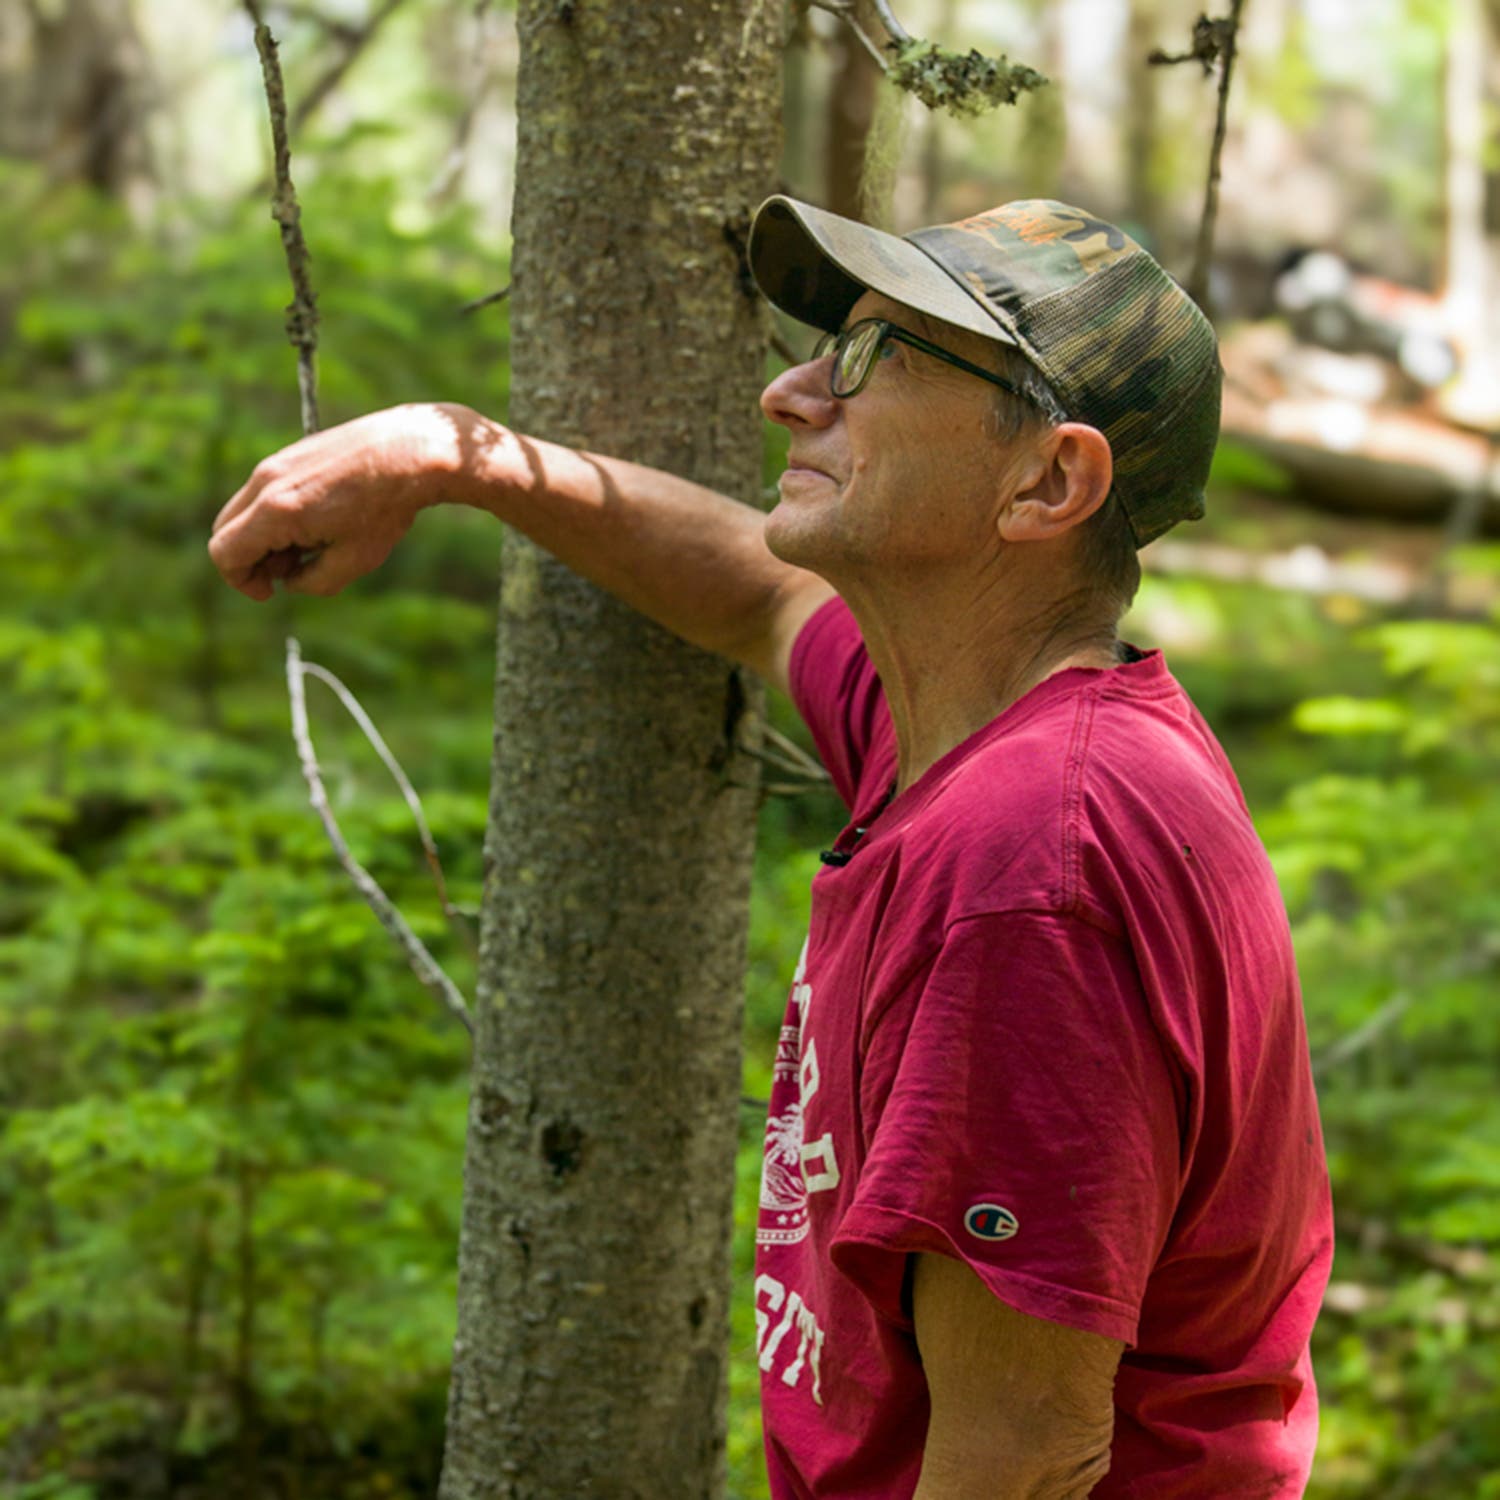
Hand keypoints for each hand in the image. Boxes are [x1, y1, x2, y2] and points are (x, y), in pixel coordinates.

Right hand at [208, 403, 473, 600]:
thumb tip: (288, 582)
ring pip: (244, 511)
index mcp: (276, 511)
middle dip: (250, 560)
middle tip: (293, 569)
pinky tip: (319, 520)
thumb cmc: (385, 508)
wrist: (410, 451)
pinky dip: (276, 516)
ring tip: (313, 544)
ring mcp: (275, 462)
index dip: (242, 582)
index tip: (270, 592)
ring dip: (265, 537)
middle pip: (225, 531)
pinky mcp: (289, 454)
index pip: (225, 553)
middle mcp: (266, 481)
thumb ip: (311, 582)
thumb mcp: (353, 561)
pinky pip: (264, 493)